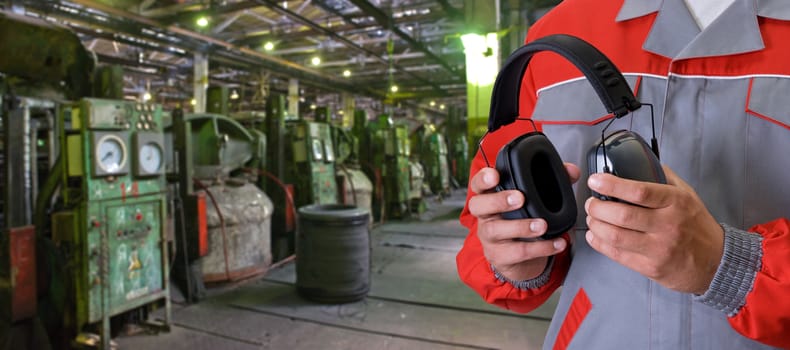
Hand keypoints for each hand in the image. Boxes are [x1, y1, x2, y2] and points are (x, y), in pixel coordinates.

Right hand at [468, 164, 579, 280]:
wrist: (518, 258)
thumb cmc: (523, 221)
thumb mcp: (534, 200)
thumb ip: (552, 181)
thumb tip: (572, 171)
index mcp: (490, 197)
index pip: (478, 185)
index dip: (483, 179)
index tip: (495, 175)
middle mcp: (485, 216)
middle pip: (478, 205)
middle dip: (498, 200)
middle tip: (520, 198)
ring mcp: (489, 237)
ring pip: (496, 230)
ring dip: (520, 226)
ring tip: (542, 225)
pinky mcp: (500, 256)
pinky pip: (517, 252)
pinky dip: (540, 248)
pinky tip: (556, 243)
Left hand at [584, 166, 723, 293]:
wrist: (716, 262)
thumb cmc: (697, 226)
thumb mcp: (687, 195)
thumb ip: (663, 177)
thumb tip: (639, 159)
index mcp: (676, 203)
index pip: (640, 192)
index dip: (612, 185)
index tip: (595, 180)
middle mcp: (668, 226)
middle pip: (622, 215)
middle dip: (597, 208)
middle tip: (591, 203)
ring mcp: (659, 249)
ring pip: (616, 236)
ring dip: (596, 226)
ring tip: (592, 218)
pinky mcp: (651, 268)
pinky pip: (617, 255)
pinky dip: (599, 244)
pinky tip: (595, 235)